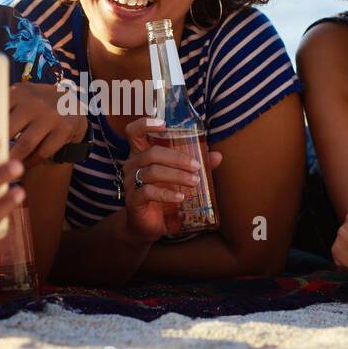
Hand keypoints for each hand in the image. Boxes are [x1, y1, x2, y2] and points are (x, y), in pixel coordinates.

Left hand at [9, 81, 87, 167]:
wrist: (72, 104)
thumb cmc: (35, 104)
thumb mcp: (21, 97)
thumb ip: (2, 106)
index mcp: (19, 93)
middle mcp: (34, 102)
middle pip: (9, 129)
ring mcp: (51, 116)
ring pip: (25, 144)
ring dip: (12, 159)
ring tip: (2, 168)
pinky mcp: (64, 129)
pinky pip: (42, 152)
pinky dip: (30, 162)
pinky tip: (22, 166)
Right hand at [121, 116, 222, 243]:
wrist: (149, 225)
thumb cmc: (162, 195)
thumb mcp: (179, 177)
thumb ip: (195, 165)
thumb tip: (217, 156)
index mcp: (141, 154)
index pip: (134, 132)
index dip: (145, 124)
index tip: (164, 124)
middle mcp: (132, 165)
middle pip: (152, 153)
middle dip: (177, 158)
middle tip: (197, 166)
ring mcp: (130, 182)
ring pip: (152, 172)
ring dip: (177, 175)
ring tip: (194, 181)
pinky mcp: (133, 200)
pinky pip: (148, 192)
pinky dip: (167, 194)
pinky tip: (181, 197)